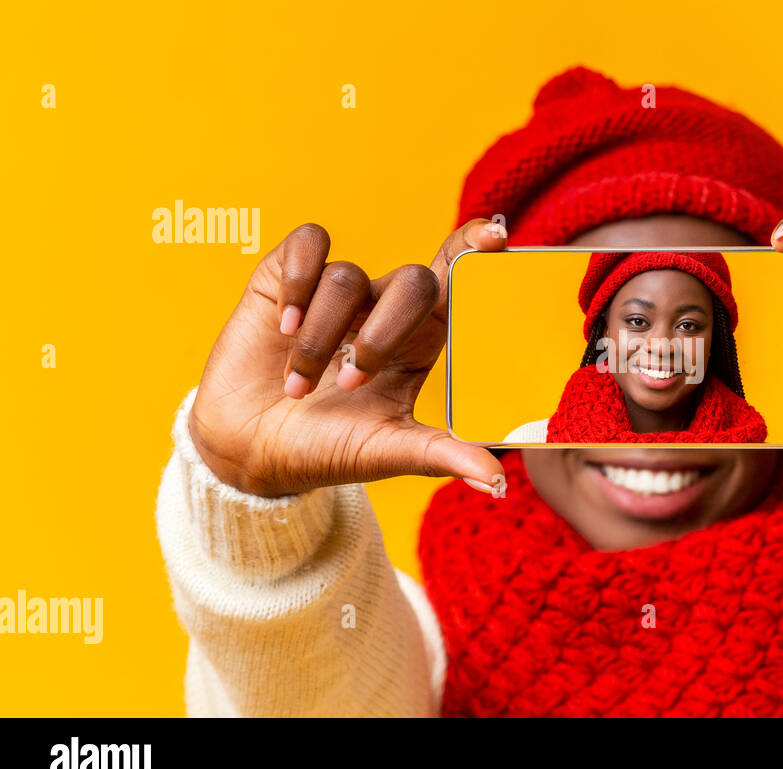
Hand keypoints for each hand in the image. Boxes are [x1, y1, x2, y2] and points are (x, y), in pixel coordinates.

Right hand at [188, 219, 509, 497]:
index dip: (476, 250)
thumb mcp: (386, 453)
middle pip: (413, 281)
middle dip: (382, 333)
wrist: (247, 451)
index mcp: (421, 341)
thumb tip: (498, 483)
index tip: (496, 236)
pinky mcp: (286, 278)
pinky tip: (282, 326)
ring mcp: (337, 292)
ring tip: (297, 387)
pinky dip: (297, 283)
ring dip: (320, 338)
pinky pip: (308, 246)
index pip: (460, 280)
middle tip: (348, 383)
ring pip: (348, 277)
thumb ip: (441, 456)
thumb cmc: (326, 450)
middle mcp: (383, 308)